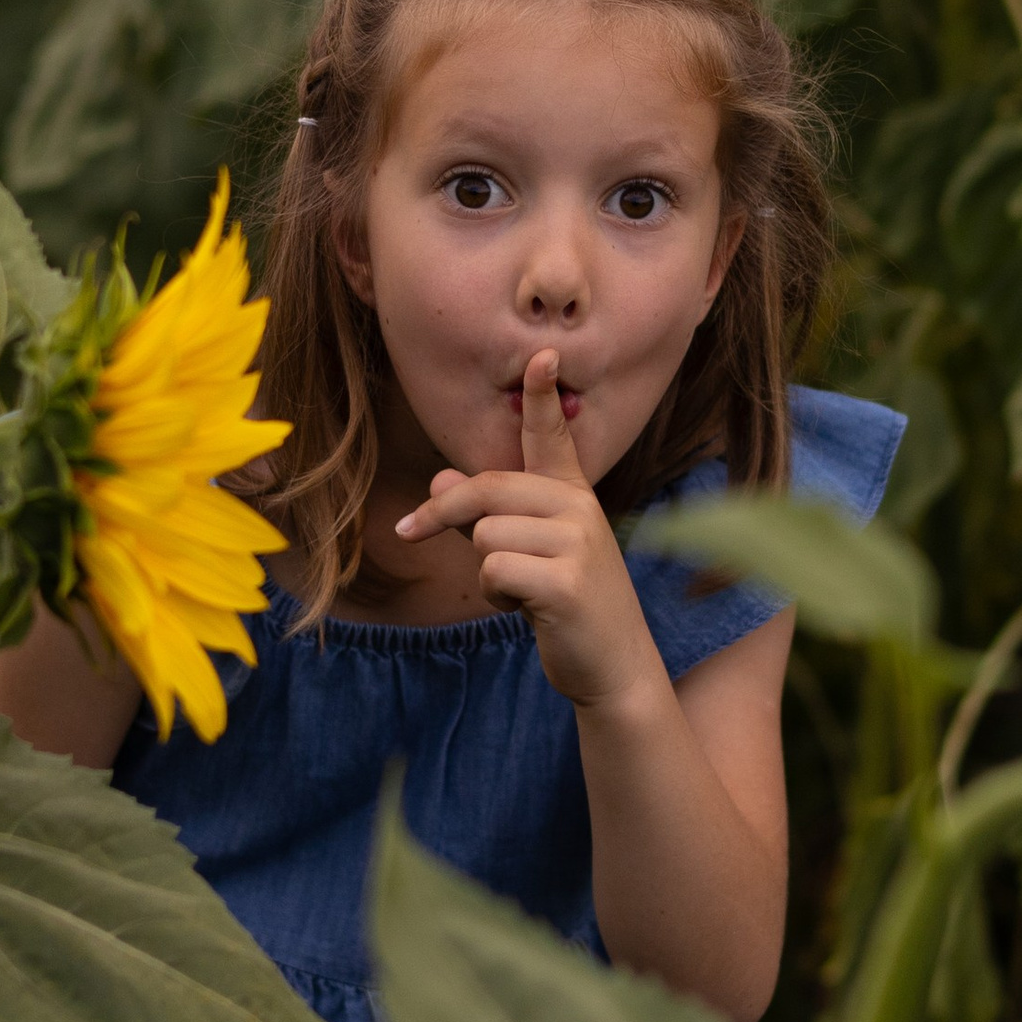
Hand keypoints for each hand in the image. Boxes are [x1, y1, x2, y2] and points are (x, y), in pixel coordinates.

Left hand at [393, 349, 664, 713]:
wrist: (614, 666)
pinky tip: (527, 609)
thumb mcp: (527, 554)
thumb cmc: (567, 606)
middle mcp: (580, 509)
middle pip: (487, 489)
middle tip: (407, 531)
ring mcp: (578, 543)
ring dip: (485, 570)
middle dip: (443, 513)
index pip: (553, 437)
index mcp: (572, 495)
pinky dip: (495, 595)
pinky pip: (492, 569)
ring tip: (522, 590)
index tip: (542, 354)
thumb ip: (485, 515)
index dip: (543, 396)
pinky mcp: (567, 582)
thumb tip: (438, 480)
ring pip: (484, 535)